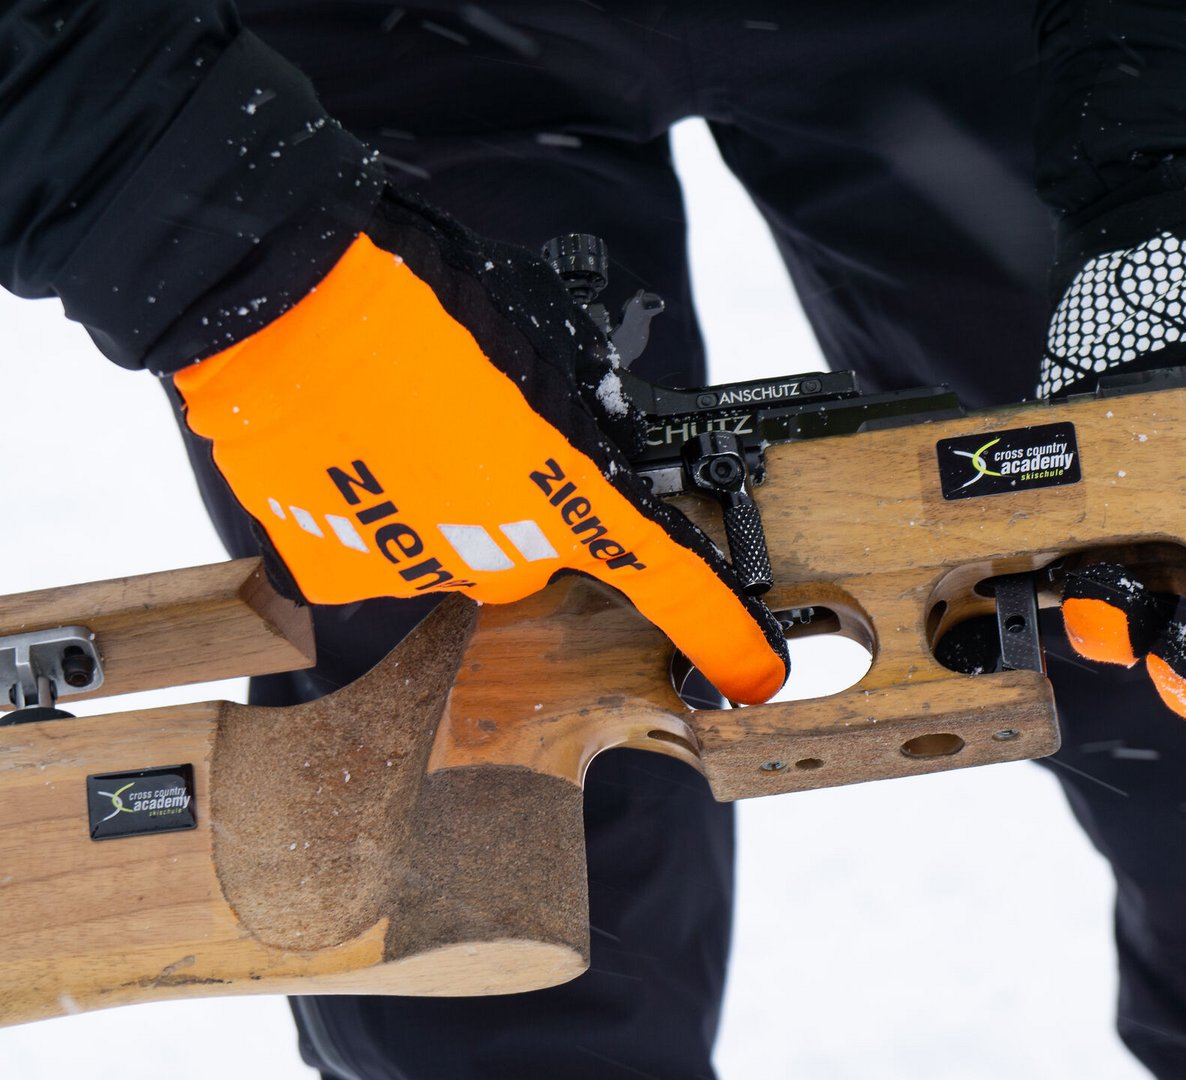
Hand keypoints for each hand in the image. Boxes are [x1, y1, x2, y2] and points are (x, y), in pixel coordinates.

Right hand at [172, 188, 788, 704]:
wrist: (291, 294)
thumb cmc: (426, 298)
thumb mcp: (546, 345)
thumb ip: (578, 422)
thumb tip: (585, 445)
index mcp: (574, 493)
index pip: (672, 583)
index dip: (721, 637)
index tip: (756, 677)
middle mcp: (508, 552)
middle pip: (539, 553)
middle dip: (519, 506)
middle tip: (473, 427)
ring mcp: (423, 572)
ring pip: (456, 555)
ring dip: (440, 506)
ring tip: (395, 426)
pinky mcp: (342, 576)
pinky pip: (378, 554)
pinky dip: (371, 515)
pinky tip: (350, 455)